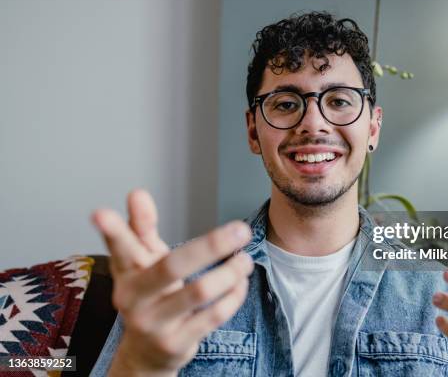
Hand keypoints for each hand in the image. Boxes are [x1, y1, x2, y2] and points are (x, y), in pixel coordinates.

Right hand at [91, 189, 253, 376]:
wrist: (146, 354)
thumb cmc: (149, 296)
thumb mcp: (143, 261)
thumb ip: (141, 227)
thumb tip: (137, 193)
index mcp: (126, 274)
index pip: (120, 248)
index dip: (112, 231)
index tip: (101, 213)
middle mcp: (134, 299)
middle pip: (172, 266)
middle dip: (211, 246)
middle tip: (241, 229)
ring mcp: (154, 324)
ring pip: (199, 292)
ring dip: (230, 273)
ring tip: (246, 260)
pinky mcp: (176, 344)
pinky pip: (213, 316)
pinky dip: (233, 296)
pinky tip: (240, 284)